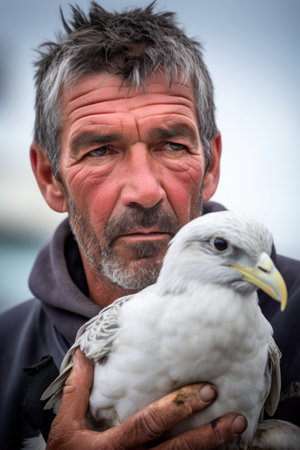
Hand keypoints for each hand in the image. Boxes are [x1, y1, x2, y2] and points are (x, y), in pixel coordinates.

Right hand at [46, 349, 246, 448]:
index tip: (205, 392)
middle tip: (235, 418)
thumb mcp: (66, 426)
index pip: (150, 424)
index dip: (178, 407)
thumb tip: (84, 354)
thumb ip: (77, 391)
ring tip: (237, 433)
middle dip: (208, 434)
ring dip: (212, 449)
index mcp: (114, 446)